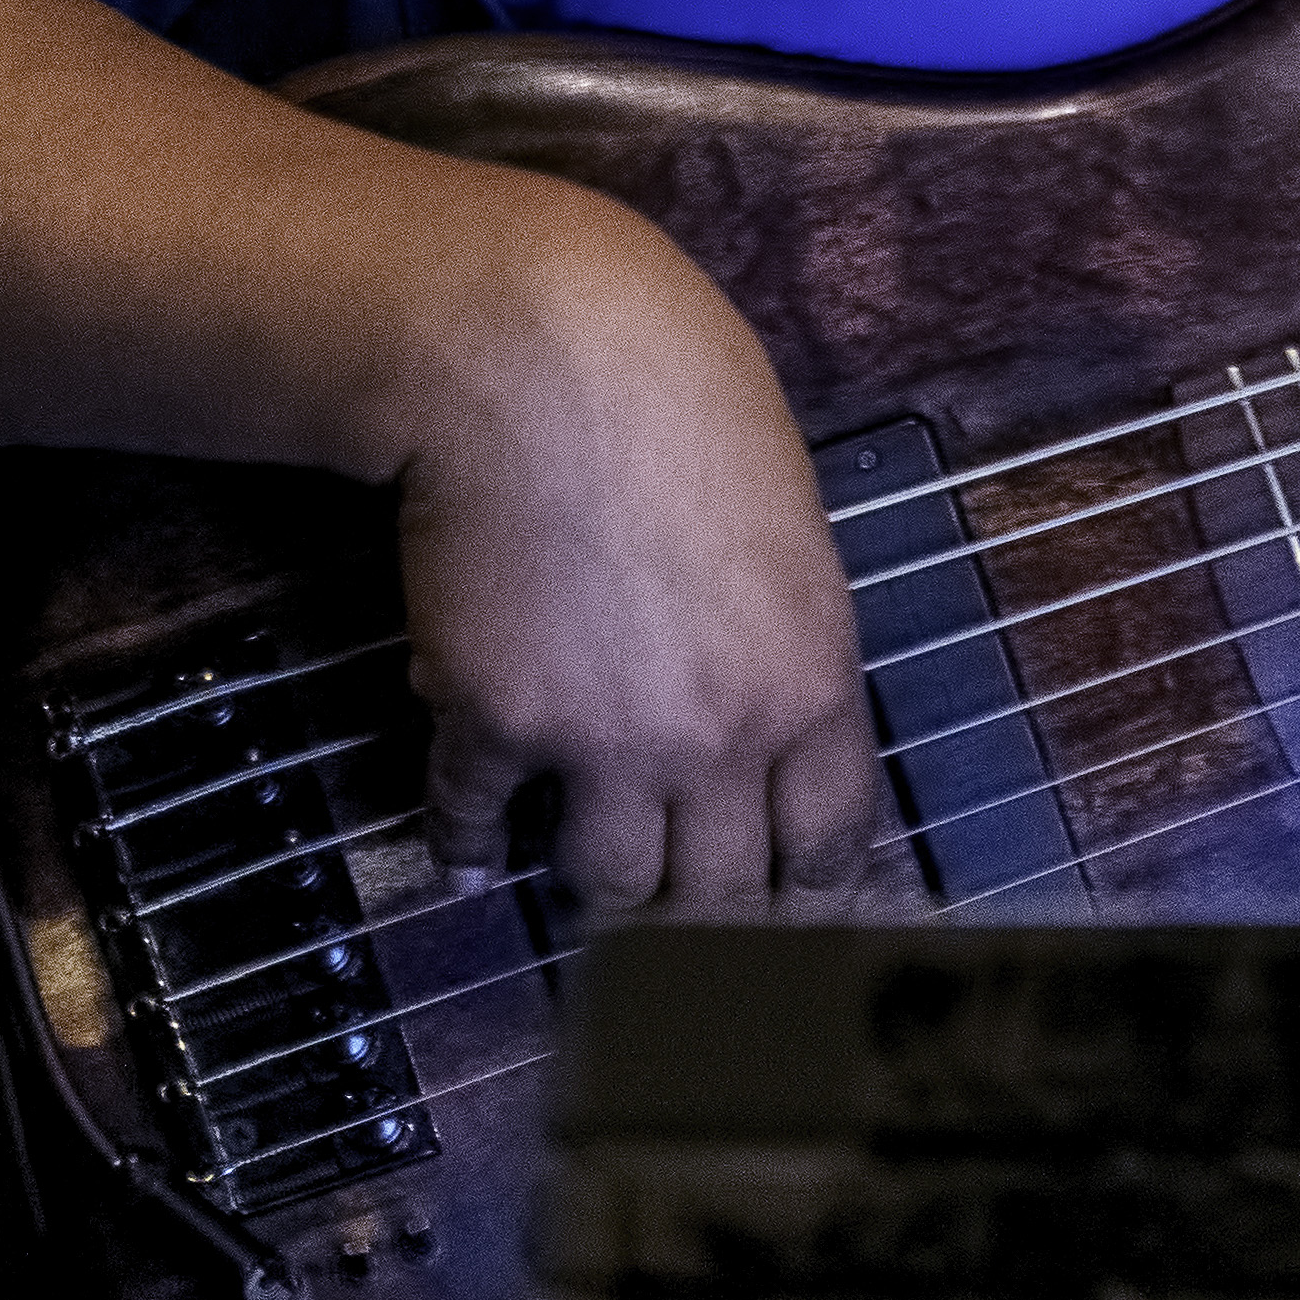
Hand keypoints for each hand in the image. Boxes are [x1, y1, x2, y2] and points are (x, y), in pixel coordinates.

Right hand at [385, 199, 880, 921]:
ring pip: (607, 889)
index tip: (790, 926)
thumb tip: (757, 731)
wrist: (546, 362)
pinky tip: (468, 849)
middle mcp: (722, 734)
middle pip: (722, 896)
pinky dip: (468, 842)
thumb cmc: (685, 405)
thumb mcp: (788, 532)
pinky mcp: (494, 727)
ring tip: (585, 884)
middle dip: (701, 920)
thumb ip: (783, 646)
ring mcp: (604, 743)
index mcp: (814, 679)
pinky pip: (476, 827)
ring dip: (592, 890)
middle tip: (680, 937)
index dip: (810, 903)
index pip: (831, 845)